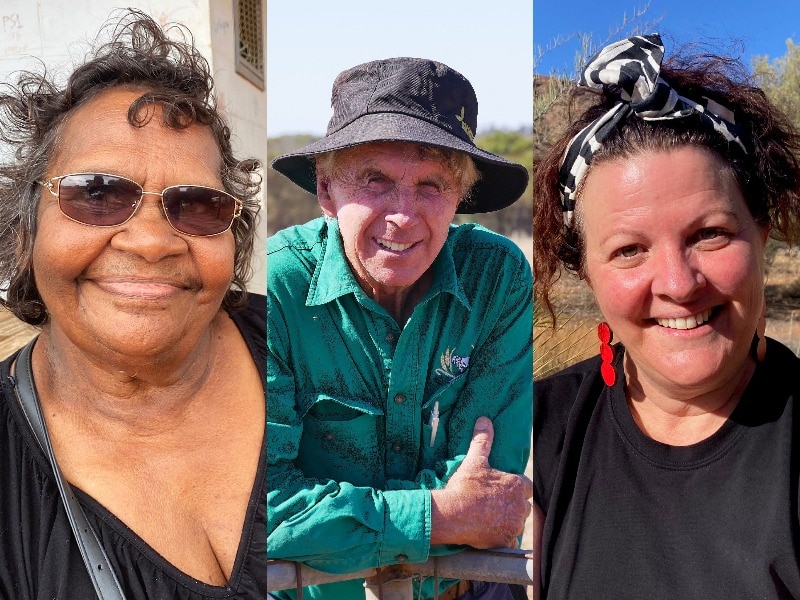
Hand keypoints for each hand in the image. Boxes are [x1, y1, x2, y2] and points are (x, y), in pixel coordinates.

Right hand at [430, 417, 532, 548]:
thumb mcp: (474, 461)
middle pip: (523, 504)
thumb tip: (484, 420)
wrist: (452, 514)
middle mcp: (520, 506)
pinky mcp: (507, 540)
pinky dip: (502, 535)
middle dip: (512, 504)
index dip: (514, 486)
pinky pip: (510, 538)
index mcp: (517, 485)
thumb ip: (483, 440)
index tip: (501, 488)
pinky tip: (490, 530)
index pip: (525, 485)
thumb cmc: (464, 486)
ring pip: (517, 521)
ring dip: (508, 519)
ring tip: (490, 516)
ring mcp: (514, 524)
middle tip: (494, 502)